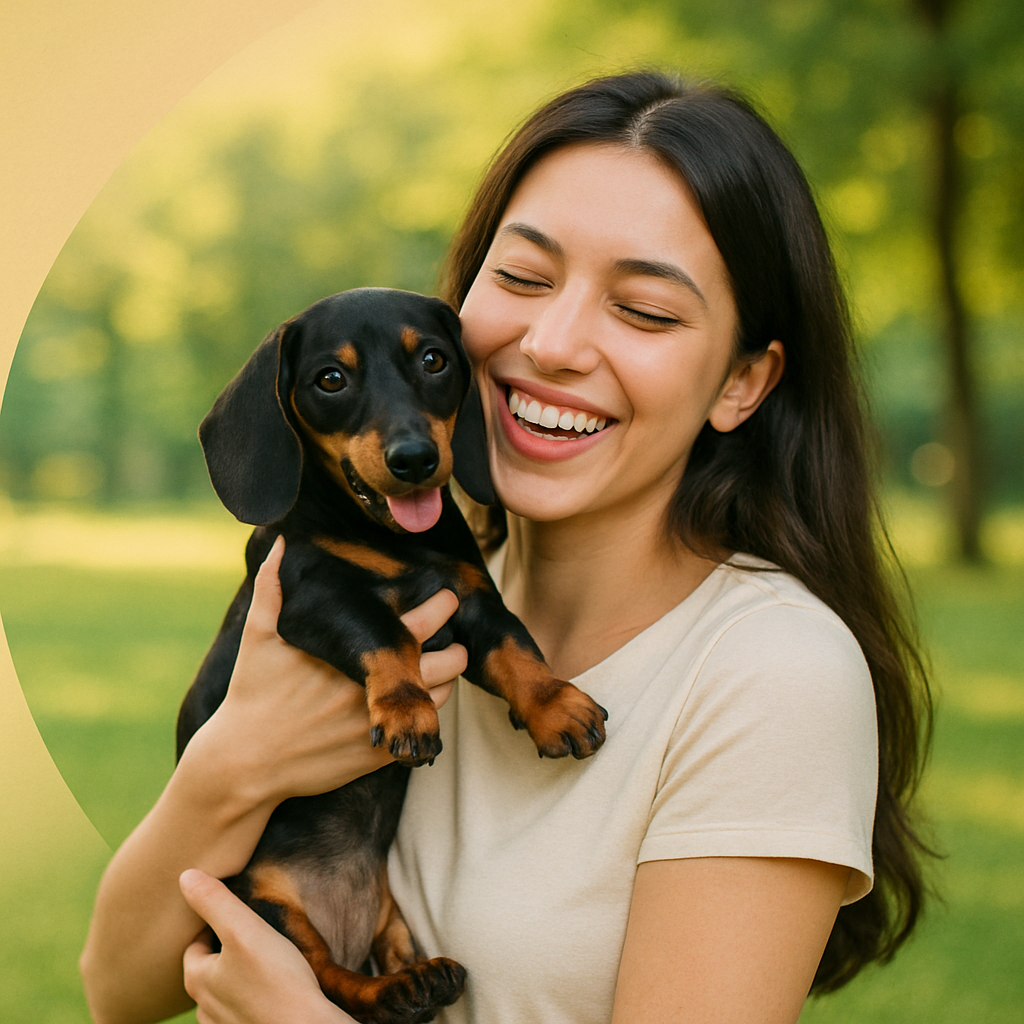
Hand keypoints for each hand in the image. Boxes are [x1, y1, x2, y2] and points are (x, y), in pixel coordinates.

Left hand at [180, 869, 352, 1023]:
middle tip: (252, 935)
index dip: (214, 926)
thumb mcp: (245, 930)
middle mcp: (205, 1008)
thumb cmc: (277, 980)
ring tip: (264, 962)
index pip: (195, 945)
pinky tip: (273, 990)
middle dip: (225, 953)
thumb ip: (215, 902)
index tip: (238, 916)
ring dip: (239, 979)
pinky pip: (245, 1011)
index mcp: (198, 980)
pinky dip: (254, 999)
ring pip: (226, 993)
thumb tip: (185, 875)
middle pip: (209, 970)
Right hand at [186, 535, 467, 807]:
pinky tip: (415, 697)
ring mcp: (383, 721)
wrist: (246, 762)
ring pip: (444, 694)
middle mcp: (378, 685)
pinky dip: (427, 710)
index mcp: (358, 650)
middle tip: (451, 634)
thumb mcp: (258, 635)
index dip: (443, 605)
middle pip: (450, 659)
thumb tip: (281, 539)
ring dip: (445, 678)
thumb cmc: (254, 692)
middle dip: (457, 644)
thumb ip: (272, 585)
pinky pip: (425, 727)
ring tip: (435, 664)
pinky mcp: (382, 754)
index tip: (446, 598)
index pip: (425, 620)